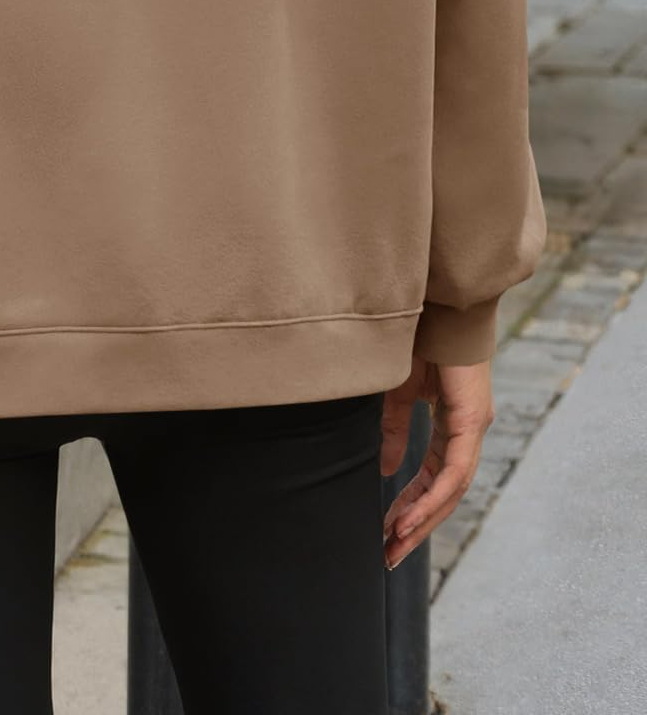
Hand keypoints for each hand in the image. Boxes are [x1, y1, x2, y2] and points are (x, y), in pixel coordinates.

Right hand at [380, 355, 493, 569]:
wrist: (438, 306)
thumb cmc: (419, 340)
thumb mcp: (398, 393)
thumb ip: (394, 431)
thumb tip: (387, 469)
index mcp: (452, 427)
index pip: (432, 479)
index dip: (411, 507)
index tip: (388, 532)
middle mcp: (468, 434)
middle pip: (444, 495)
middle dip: (416, 527)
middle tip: (389, 555)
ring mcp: (473, 429)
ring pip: (452, 491)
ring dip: (422, 520)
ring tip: (395, 544)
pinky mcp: (471, 421)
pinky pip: (453, 472)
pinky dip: (432, 498)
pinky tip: (410, 517)